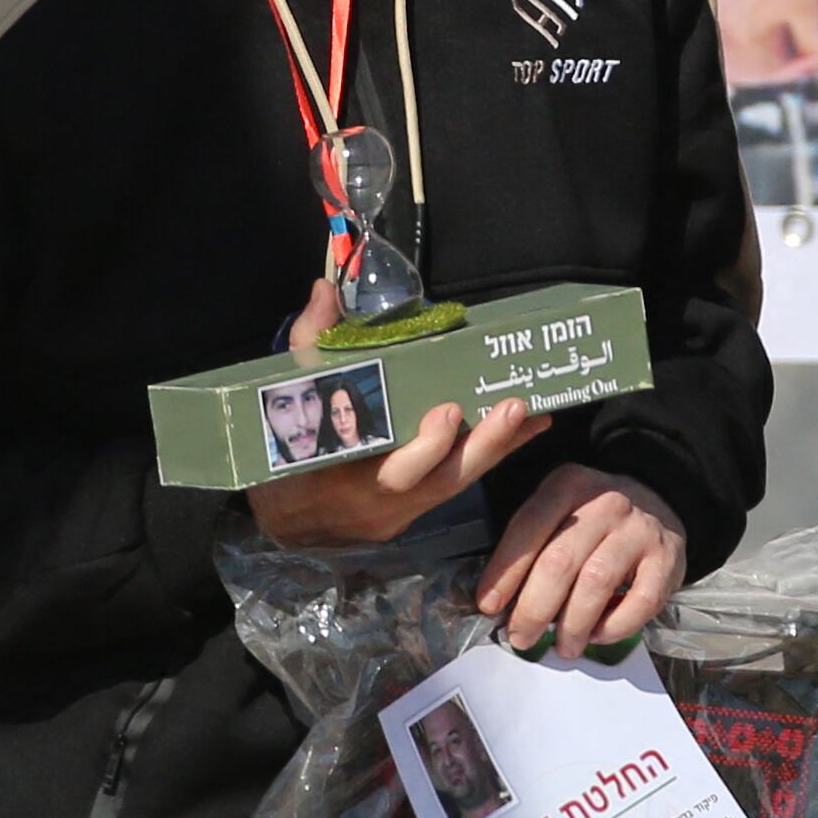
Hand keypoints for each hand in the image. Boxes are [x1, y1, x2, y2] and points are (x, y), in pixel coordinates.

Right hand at [250, 281, 550, 552]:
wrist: (284, 525)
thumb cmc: (284, 456)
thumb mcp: (284, 400)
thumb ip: (310, 344)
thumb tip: (325, 291)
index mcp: (343, 475)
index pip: (389, 469)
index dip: (423, 447)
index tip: (448, 411)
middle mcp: (381, 501)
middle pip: (439, 481)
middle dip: (479, 446)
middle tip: (512, 407)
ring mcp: (404, 510)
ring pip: (457, 483)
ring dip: (498, 448)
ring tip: (533, 412)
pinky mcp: (419, 509)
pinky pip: (460, 482)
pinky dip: (494, 455)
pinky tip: (528, 429)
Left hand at [475, 465, 685, 657]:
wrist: (658, 498)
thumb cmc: (594, 517)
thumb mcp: (559, 509)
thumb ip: (532, 544)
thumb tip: (499, 601)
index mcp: (567, 485)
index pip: (528, 528)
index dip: (504, 572)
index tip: (489, 606)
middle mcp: (604, 503)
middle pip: (560, 561)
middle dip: (533, 608)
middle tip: (521, 637)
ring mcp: (639, 530)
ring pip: (596, 582)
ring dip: (573, 624)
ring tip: (563, 646)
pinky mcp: (667, 559)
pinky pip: (640, 601)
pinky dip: (615, 626)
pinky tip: (598, 634)